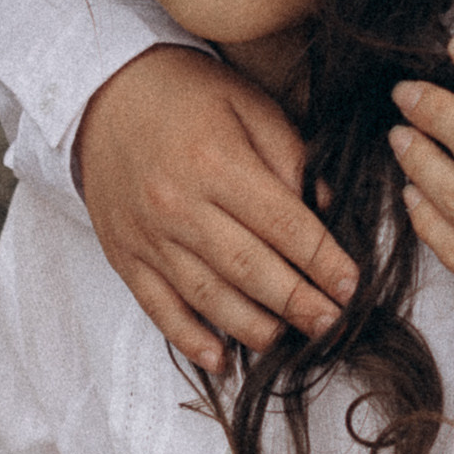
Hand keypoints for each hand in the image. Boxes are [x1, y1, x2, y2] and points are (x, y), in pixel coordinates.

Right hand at [76, 48, 356, 375]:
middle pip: (248, 269)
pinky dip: (190, 339)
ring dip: (253, 327)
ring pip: (207, 297)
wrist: (103, 93)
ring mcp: (148, 236)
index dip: (321, 259)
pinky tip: (221, 359)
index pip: (281, 224)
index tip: (350, 286)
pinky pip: (159, 307)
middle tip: (332, 326)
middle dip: (297, 303)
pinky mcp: (125, 256)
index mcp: (216, 163)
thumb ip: (290, 156)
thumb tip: (325, 209)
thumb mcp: (249, 104)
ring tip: (289, 340)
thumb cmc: (187, 94)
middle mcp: (179, 205)